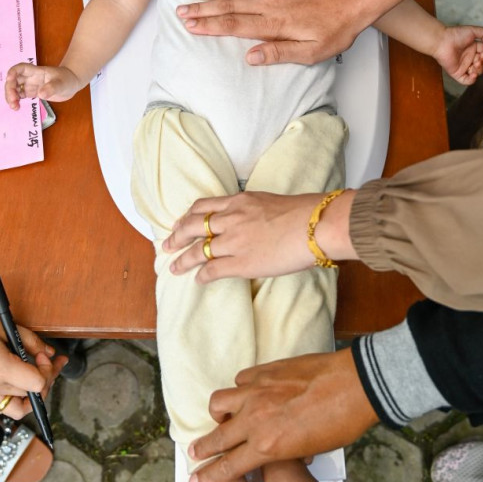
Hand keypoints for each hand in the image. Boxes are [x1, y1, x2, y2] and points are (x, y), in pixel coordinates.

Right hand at [0, 302, 66, 419]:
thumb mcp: (3, 326)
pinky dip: (16, 399)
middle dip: (45, 377)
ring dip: (33, 394)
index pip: (37, 384)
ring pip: (19, 407)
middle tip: (48, 360)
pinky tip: (18, 383)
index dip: (47, 369)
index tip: (42, 354)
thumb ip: (30, 341)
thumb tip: (49, 353)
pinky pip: (3, 407)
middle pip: (31, 394)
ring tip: (36, 377)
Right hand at [5, 62, 80, 108]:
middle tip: (13, 101)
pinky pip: (20, 96)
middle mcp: (30, 77)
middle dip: (10, 89)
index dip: (13, 72)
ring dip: (11, 97)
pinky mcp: (32, 93)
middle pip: (14, 80)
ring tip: (14, 107)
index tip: (9, 80)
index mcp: (36, 71)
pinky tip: (17, 108)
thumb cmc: (67, 79)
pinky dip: (16, 101)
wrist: (71, 84)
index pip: (21, 68)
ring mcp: (30, 85)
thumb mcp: (62, 83)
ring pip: (15, 89)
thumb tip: (41, 94)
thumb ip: (52, 88)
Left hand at [164, 189, 356, 282]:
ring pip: (197, 250)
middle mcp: (230, 219)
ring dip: (183, 260)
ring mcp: (233, 241)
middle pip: (193, 226)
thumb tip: (255, 223)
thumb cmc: (303, 212)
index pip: (204, 206)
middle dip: (177, 236)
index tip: (181, 222)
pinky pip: (212, 270)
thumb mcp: (270, 202)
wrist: (315, 225)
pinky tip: (198, 280)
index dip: (188, 216)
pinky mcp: (241, 263)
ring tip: (174, 266)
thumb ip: (254, 211)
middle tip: (167, 244)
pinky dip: (202, 275)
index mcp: (238, 201)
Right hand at [175, 0, 407, 65]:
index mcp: (274, 24)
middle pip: (229, 6)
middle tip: (180, 11)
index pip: (234, 25)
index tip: (190, 25)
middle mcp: (270, 3)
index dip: (209, 26)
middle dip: (203, 9)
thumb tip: (251, 57)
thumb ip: (279, 53)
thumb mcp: (311, 52)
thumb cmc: (335, 30)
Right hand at [187, 348, 377, 481]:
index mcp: (268, 446)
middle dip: (202, 449)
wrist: (355, 384)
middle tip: (195, 454)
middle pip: (217, 438)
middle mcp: (256, 419)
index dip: (210, 475)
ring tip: (223, 417)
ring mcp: (257, 391)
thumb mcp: (311, 450)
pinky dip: (240, 390)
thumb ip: (284, 451)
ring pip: (219, 403)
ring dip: (218, 414)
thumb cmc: (342, 421)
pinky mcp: (264, 371)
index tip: (197, 480)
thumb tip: (277, 449)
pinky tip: (250, 393)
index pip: (229, 466)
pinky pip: (240, 381)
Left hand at [433, 25, 482, 84]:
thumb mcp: (473, 30)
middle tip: (481, 55)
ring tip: (476, 62)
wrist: (442, 41)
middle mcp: (469, 57)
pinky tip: (473, 73)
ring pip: (477, 72)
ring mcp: (464, 66)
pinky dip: (472, 79)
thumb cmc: (455, 35)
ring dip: (480, 68)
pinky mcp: (457, 73)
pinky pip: (467, 81)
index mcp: (473, 48)